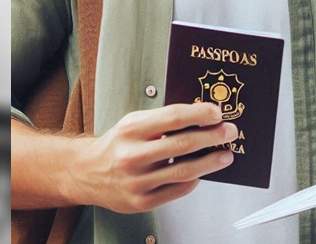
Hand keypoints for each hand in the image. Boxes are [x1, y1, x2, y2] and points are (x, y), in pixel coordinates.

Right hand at [68, 103, 236, 213]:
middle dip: (212, 137)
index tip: (217, 113)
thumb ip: (163, 120)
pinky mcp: (141, 202)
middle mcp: (132, 156)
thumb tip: (203, 117)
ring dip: (211, 162)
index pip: (173, 117)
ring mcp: (136, 182)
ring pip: (184, 171)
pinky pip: (177, 190)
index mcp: (131, 130)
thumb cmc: (116, 145)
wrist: (86, 173)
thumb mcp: (133, 123)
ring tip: (225, 155)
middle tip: (229, 132)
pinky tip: (202, 172)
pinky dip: (194, 180)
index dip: (199, 113)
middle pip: (182, 145)